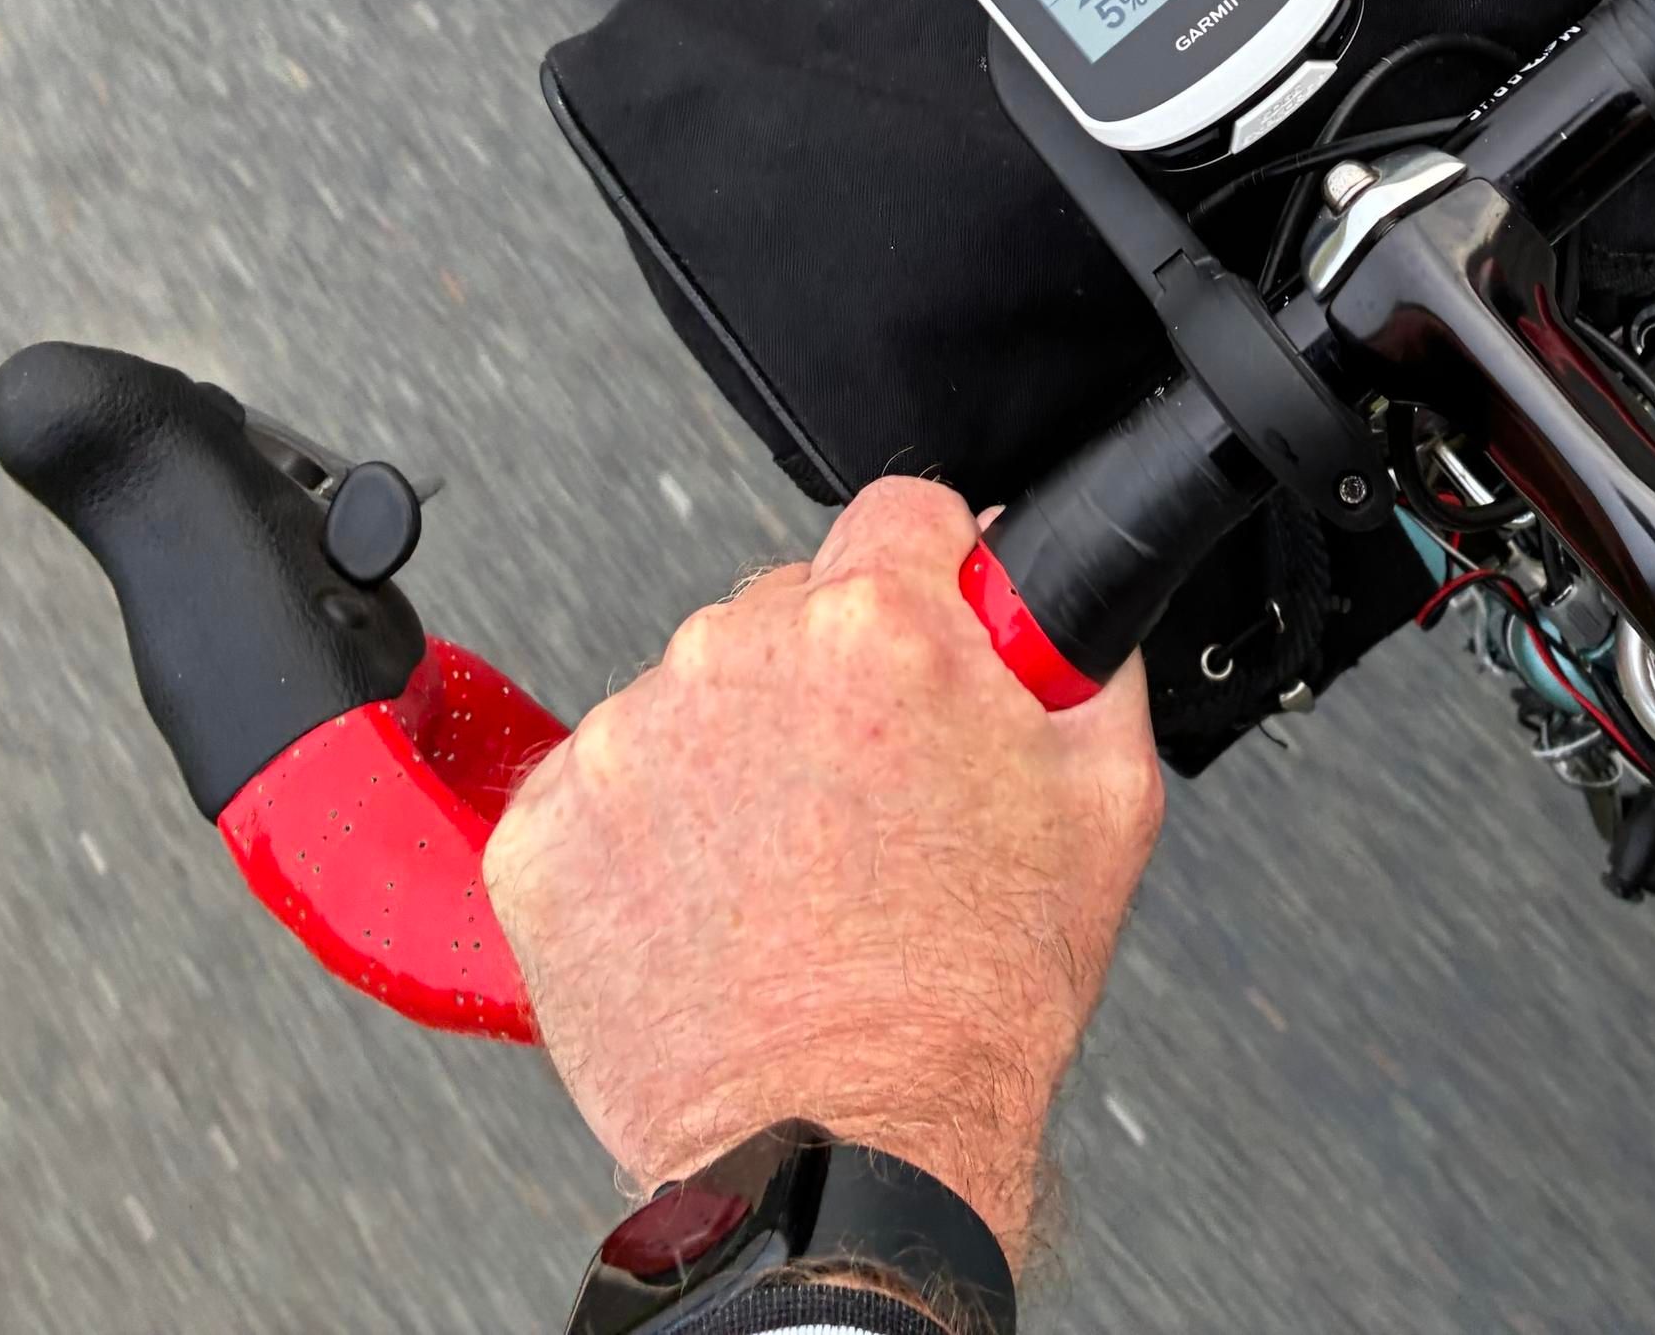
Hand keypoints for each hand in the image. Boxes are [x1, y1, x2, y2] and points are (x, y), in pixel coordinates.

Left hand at [484, 477, 1165, 1253]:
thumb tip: (1049, 600)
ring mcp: (625, 743)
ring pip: (692, 699)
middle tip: (877, 800)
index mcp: (876, 627)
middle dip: (836, 683)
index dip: (937, 576)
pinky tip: (713, 908)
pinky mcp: (544, 835)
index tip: (937, 629)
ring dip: (736, 758)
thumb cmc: (970, 994)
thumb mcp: (1109, 799)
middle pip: (790, 610)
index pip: (901, 513)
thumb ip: (1080, 656)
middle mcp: (735, 655)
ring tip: (793, 876)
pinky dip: (650, 839)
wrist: (846, 1140)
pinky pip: (602, 792)